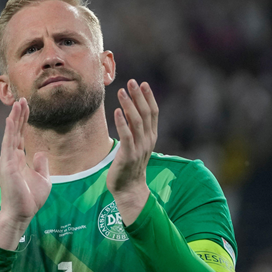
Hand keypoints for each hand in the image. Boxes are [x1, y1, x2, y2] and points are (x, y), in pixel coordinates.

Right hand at [0, 98, 51, 249]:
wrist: (22, 214)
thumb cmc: (30, 199)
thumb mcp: (43, 179)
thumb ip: (41, 164)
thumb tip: (40, 152)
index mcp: (18, 159)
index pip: (20, 135)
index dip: (23, 120)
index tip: (26, 106)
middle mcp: (10, 157)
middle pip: (14, 131)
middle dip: (19, 114)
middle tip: (22, 99)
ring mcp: (7, 160)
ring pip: (10, 134)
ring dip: (14, 118)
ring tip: (17, 103)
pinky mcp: (7, 165)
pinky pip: (8, 144)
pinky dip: (9, 131)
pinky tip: (11, 119)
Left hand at [107, 79, 158, 224]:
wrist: (129, 189)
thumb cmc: (130, 165)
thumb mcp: (136, 144)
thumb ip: (135, 128)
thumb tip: (131, 110)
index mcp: (151, 136)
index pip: (153, 113)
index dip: (148, 97)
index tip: (142, 83)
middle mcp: (148, 140)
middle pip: (146, 114)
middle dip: (139, 97)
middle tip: (132, 82)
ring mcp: (140, 148)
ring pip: (137, 122)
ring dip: (130, 105)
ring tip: (122, 92)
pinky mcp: (129, 156)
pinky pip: (127, 137)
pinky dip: (122, 123)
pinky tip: (117, 111)